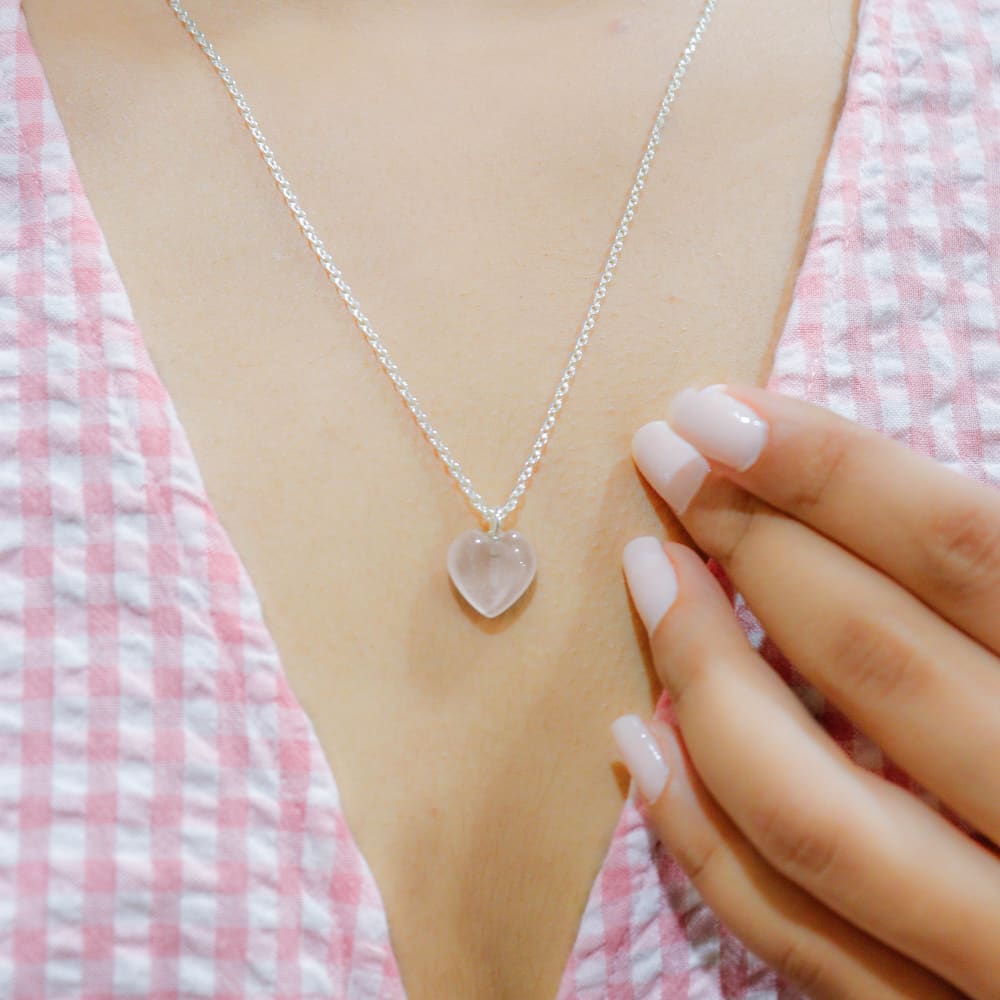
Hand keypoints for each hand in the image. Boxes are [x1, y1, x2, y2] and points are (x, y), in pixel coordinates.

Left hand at [611, 383, 999, 998]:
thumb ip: (986, 583)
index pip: (963, 551)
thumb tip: (843, 485)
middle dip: (753, 542)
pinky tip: (638, 741)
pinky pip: (792, 933)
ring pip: (811, 807)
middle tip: (665, 460)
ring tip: (647, 573)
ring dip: (705, 674)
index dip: (831, 470)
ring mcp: (997, 940)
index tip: (715, 413)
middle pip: (878, 658)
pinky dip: (700, 834)